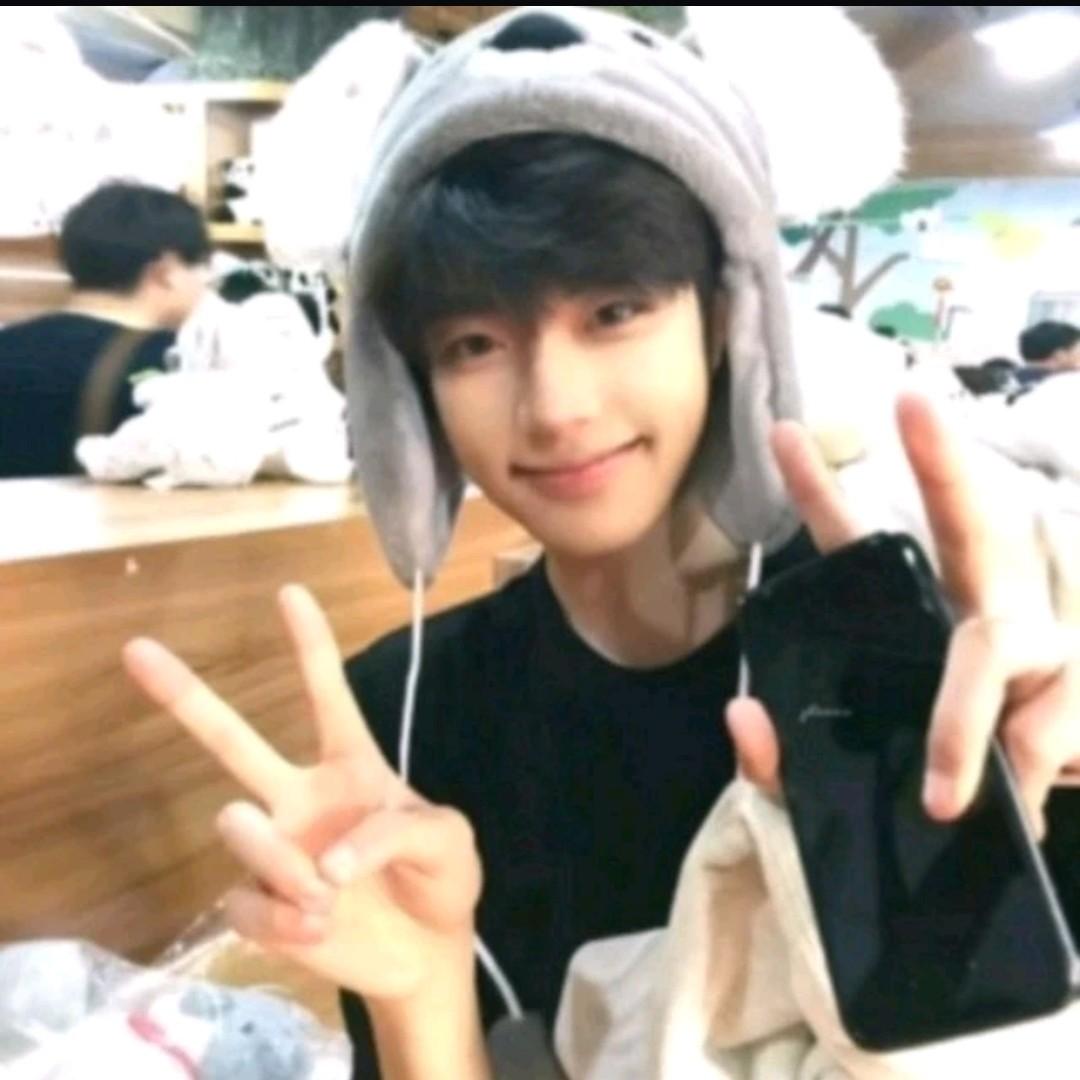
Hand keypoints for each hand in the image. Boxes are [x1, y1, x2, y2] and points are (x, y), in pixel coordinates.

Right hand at [123, 585, 481, 1000]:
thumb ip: (400, 831)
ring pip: (236, 824)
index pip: (326, 694)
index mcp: (351, 765)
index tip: (290, 592)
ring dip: (282, 861)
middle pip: (233, 741)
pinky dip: (285, 919)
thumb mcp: (449, 840)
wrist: (426, 954)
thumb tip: (327, 861)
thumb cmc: (441, 879)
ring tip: (328, 892)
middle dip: (185, 696)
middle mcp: (300, 796)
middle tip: (136, 649)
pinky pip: (245, 900)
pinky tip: (319, 926)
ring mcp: (275, 849)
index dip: (309, 644)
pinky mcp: (259, 903)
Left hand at [728, 392, 1079, 836]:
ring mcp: (1031, 642)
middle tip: (913, 401)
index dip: (817, 488)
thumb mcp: (820, 779)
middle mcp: (972, 603)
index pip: (854, 539)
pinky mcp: (1073, 691)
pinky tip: (1022, 790)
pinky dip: (1033, 757)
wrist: (997, 823)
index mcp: (904, 607)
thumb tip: (745, 716)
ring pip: (1004, 642)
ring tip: (940, 796)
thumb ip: (774, 756)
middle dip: (940, 465)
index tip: (781, 432)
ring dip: (966, 717)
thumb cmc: (900, 781)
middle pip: (964, 526)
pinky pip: (1052, 723)